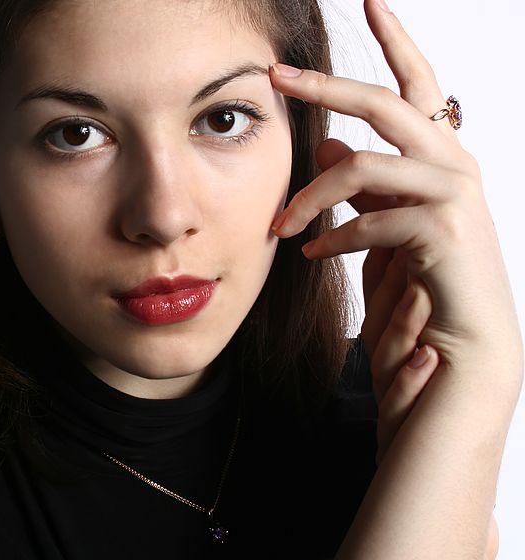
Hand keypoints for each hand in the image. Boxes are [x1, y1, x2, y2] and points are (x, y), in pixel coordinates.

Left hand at [268, 0, 522, 379]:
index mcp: (439, 158)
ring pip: (364, 164)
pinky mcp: (444, 231)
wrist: (456, 350)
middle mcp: (454, 165)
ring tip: (281, 228)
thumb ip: (363, 185)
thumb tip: (329, 146)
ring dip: (311, 196)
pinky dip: (332, 238)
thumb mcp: (382, 225)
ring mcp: (455, 195)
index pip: (416, 88)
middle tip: (277, 75)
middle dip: (328, 86)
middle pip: (387, 104)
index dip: (396, 42)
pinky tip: (313, 257)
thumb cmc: (420, 287)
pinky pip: (369, 218)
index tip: (371, 1)